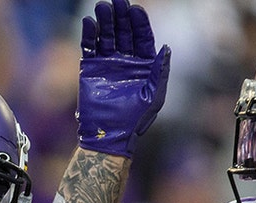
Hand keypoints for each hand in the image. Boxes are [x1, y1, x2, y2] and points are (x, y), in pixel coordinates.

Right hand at [77, 0, 170, 156]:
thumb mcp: (154, 95)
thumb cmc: (134, 120)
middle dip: (120, 15)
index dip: (139, 23)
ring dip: (104, 21)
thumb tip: (167, 47)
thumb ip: (160, 71)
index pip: (142, 37)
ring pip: (106, 35)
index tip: (135, 9)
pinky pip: (89, 47)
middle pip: (123, 31)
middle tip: (116, 0)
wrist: (108, 135)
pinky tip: (89, 22)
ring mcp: (107, 63)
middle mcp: (126, 60)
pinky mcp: (90, 68)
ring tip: (101, 6)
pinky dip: (88, 34)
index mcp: (144, 65)